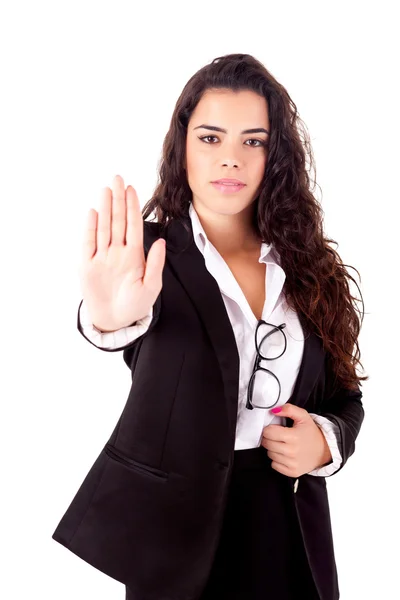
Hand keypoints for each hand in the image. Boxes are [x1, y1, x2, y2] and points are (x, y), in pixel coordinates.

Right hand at [79, 174, 165, 331]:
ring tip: (106, 190)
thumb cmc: (135, 304)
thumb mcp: (151, 286)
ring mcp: (102, 256)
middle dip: (117, 200)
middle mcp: (117, 251)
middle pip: (117, 221)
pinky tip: (93, 212)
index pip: (133, 225)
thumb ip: (155, 264)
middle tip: (117, 178)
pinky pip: (88, 243)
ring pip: (103, 227)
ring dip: (105, 208)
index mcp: (134, 254)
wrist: (115, 320)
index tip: (132, 189)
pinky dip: (90, 228)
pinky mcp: (87, 265)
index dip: (132, 207)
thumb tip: (159, 241)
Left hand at [260, 403, 332, 476]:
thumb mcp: (303, 416)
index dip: (269, 429)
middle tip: (278, 436)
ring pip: (269, 454)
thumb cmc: (311, 432)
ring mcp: (292, 463)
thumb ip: (288, 409)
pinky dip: (277, 459)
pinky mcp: (292, 472)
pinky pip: (274, 465)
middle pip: (267, 443)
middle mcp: (292, 452)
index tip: (275, 428)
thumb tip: (273, 410)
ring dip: (273, 449)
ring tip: (283, 445)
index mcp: (294, 436)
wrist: (324, 451)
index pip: (268, 432)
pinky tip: (285, 454)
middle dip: (269, 438)